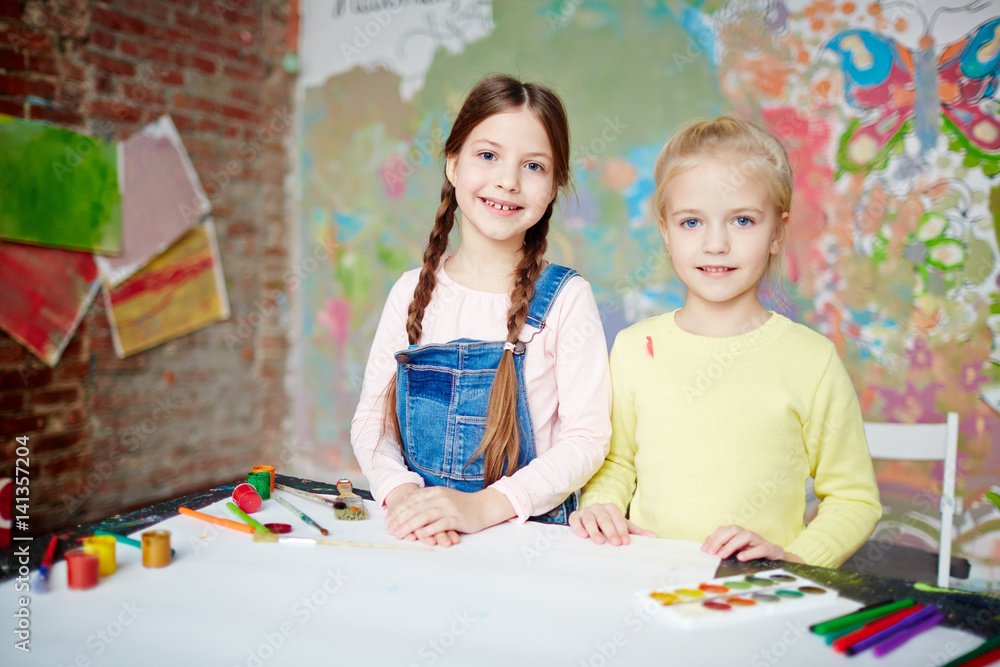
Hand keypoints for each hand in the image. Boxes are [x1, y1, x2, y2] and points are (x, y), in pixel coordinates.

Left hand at [385, 486, 513, 545]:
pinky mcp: (457, 518)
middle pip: (416, 508)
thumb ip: (427, 501)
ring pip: (425, 515)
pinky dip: (430, 529)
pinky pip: (441, 523)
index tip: (388, 519)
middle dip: (400, 519)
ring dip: (410, 525)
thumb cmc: (462, 505)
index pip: (412, 499)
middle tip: (390, 529)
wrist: (484, 506)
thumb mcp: (443, 498)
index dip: (399, 510)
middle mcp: (441, 497)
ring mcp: (449, 507)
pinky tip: (421, 534)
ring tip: (399, 533)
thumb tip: (408, 510)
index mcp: (435, 491)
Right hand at [568, 503, 656, 545]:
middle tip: (615, 543)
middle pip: (604, 518)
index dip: (622, 529)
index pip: (617, 517)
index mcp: (611, 508)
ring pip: (589, 518)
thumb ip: (637, 532)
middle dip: (610, 531)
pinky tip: (583, 535)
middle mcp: (598, 508)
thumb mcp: (623, 526)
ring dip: (594, 530)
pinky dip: (578, 527)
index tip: (625, 541)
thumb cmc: (609, 524)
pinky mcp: (576, 517)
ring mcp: (586, 511)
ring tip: (598, 541)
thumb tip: (654, 537)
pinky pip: (575, 520)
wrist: (592, 518)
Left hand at [701, 524, 801, 561]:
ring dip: (732, 544)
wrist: (780, 562)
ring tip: (722, 555)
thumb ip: (724, 548)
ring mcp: (761, 541)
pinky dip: (751, 552)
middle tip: (710, 552)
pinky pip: (762, 548)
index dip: (713, 538)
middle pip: (733, 529)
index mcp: (740, 535)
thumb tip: (706, 546)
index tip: (704, 549)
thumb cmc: (756, 557)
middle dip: (719, 539)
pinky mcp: (772, 550)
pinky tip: (741, 558)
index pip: (724, 530)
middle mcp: (749, 535)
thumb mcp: (738, 553)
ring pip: (746, 535)